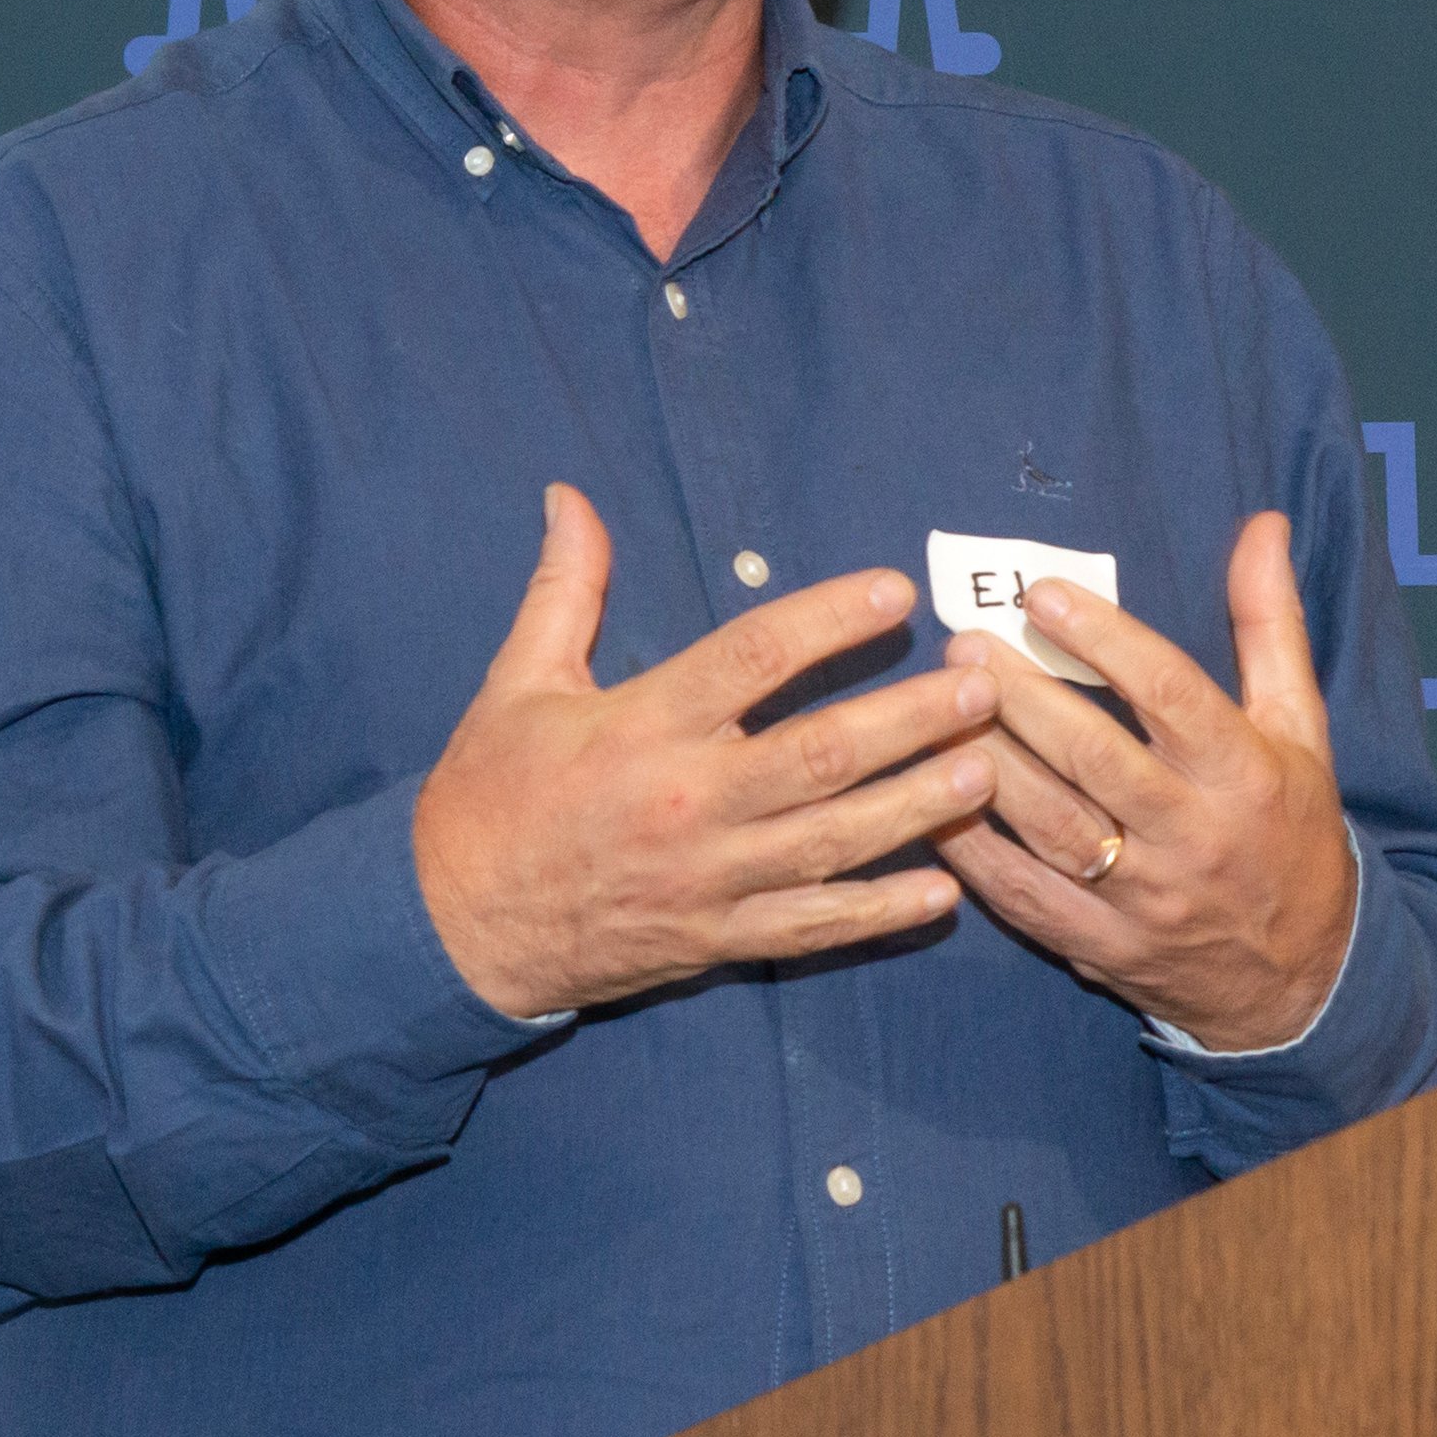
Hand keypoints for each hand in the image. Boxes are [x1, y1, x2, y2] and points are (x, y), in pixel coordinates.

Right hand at [414, 485, 997, 1020]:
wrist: (448, 928)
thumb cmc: (488, 797)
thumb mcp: (518, 683)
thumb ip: (564, 589)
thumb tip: (570, 497)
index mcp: (643, 726)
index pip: (752, 658)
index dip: (828, 620)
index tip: (893, 590)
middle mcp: (686, 802)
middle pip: (821, 754)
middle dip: (909, 719)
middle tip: (980, 687)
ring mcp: (707, 879)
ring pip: (833, 841)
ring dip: (917, 805)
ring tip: (989, 769)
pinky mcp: (715, 939)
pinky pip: (811, 927)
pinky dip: (879, 913)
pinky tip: (944, 891)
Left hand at [937, 509, 1353, 1052]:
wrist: (1300, 976)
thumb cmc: (1290, 826)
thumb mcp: (1300, 726)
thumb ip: (1270, 623)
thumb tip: (1263, 523)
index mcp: (1246, 774)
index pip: (1170, 694)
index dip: (1104, 641)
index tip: (1040, 595)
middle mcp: (1195, 836)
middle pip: (1096, 758)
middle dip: (1021, 697)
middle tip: (963, 645)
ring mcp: (1144, 899)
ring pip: (1050, 826)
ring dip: (986, 764)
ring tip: (936, 707)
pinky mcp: (1099, 946)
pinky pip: (1023, 894)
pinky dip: (972, 847)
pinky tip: (931, 797)